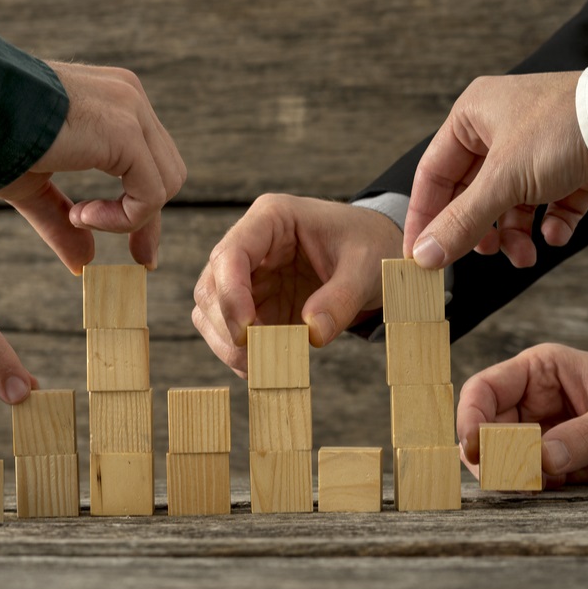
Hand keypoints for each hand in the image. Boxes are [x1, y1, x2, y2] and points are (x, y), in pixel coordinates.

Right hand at [0, 62, 185, 273]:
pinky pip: (150, 193)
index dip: (144, 211)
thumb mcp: (33, 184)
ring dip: (128, 218)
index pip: (149, 162)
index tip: (140, 254)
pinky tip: (81, 215)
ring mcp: (130, 109)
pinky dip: (123, 218)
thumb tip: (85, 264)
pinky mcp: (125, 130)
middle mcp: (128, 97)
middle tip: (134, 257)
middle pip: (166, 173)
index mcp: (112, 101)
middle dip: (147, 220)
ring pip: (166, 184)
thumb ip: (63, 221)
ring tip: (78, 217)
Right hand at [193, 195, 399, 377]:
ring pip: (212, 312)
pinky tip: (265, 369)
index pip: (231, 254)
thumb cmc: (369, 244)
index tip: (246, 332)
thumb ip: (341, 298)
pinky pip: (231, 332)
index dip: (230, 294)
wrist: (376, 252)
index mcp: (271, 219)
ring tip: (262, 369)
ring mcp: (249, 277)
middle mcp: (251, 246)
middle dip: (226, 326)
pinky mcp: (255, 304)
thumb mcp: (366, 266)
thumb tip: (313, 334)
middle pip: (212, 286)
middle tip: (256, 360)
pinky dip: (241, 355)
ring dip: (228, 345)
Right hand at [404, 72, 587, 269]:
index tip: (419, 255)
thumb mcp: (503, 182)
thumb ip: (461, 223)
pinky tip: (555, 236)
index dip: (425, 217)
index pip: (434, 174)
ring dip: (515, 235)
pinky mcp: (573, 163)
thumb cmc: (564, 130)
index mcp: (474, 115)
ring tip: (524, 257)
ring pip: (512, 202)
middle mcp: (502, 126)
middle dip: (480, 230)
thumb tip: (424, 256)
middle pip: (473, 192)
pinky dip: (550, 224)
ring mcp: (539, 145)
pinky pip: (550, 203)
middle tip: (479, 258)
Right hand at [457, 343, 587, 486]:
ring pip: (498, 454)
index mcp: (540, 370)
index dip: (471, 417)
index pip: (485, 389)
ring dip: (505, 472)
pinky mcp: (551, 459)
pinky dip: (526, 484)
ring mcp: (539, 431)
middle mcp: (531, 399)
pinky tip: (552, 486)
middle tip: (504, 477)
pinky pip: (523, 473)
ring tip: (529, 484)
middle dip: (487, 453)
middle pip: (483, 426)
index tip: (474, 448)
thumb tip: (542, 459)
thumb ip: (585, 436)